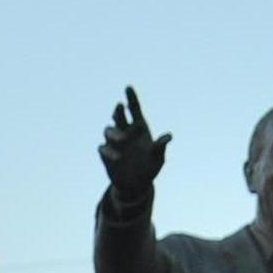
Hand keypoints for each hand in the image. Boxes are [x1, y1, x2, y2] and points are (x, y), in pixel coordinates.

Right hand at [100, 86, 169, 204]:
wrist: (136, 185)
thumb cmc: (150, 168)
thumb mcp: (158, 159)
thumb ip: (160, 147)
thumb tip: (169, 136)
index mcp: (139, 127)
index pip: (134, 108)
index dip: (131, 97)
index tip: (128, 87)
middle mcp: (125, 131)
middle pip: (119, 116)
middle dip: (118, 111)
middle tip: (120, 106)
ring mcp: (114, 142)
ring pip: (108, 130)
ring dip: (114, 133)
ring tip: (123, 141)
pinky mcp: (106, 154)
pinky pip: (103, 148)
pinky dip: (108, 151)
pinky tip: (117, 157)